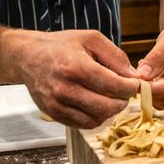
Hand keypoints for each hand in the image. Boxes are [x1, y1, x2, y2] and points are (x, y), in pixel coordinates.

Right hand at [14, 29, 139, 128]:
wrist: (28, 56)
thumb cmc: (61, 45)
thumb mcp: (91, 38)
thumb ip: (115, 56)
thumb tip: (133, 75)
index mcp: (76, 67)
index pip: (114, 86)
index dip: (131, 87)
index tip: (135, 83)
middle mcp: (66, 89)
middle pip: (108, 107)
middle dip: (123, 100)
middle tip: (125, 92)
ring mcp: (58, 104)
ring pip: (97, 119)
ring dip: (110, 110)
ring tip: (110, 96)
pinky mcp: (54, 114)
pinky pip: (84, 124)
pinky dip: (96, 116)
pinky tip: (96, 102)